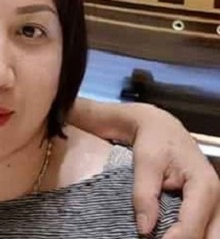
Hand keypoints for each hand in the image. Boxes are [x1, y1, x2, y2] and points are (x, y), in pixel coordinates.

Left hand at [131, 104, 219, 237]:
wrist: (161, 128)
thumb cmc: (155, 142)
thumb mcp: (145, 164)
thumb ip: (144, 195)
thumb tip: (145, 228)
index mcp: (204, 186)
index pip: (191, 226)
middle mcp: (217, 198)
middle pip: (210, 237)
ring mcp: (216, 204)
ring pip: (212, 235)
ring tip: (165, 238)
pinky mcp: (208, 207)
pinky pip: (206, 229)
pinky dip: (192, 235)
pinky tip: (171, 235)